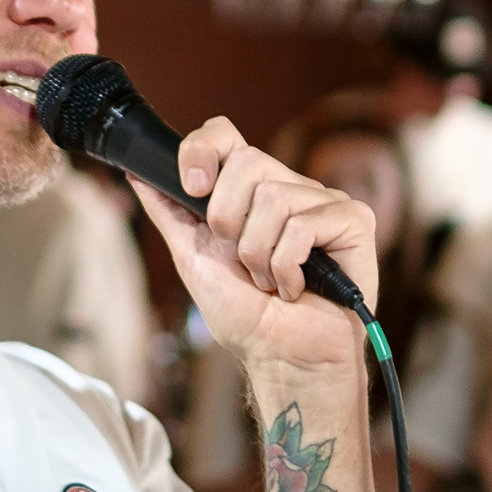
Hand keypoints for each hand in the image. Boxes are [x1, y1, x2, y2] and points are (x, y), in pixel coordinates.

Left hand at [131, 118, 377, 378]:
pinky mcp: (353, 221)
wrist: (281, 357)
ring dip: (259, 255)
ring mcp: (323, 202)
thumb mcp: (192, 257)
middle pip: (247, 161)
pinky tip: (296, 286)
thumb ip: (169, 212)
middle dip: (229, 222)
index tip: (191, 188)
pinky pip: (304, 225)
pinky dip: (288, 267)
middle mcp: (289, 187)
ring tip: (270, 280)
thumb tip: (137, 173)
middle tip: (242, 261)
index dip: (202, 149)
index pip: (225, 135)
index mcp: (251, 191)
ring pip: (274, 197)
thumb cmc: (245, 315)